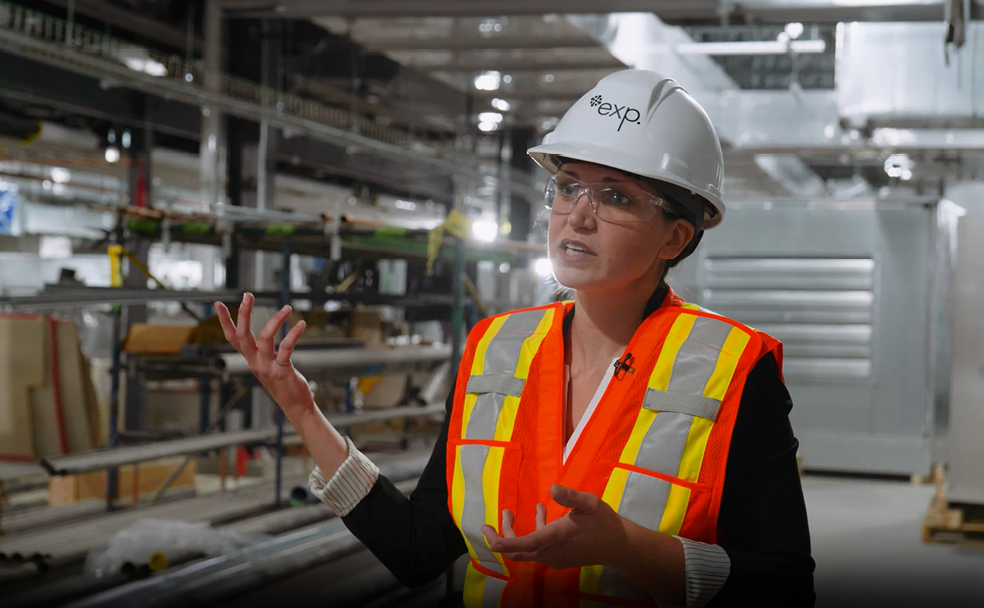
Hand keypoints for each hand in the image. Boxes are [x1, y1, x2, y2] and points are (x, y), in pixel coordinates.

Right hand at [215, 293, 312, 418]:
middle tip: (248, 295)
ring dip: (276, 320)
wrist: (295, 406)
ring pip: (265, 338)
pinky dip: (293, 334)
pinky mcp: (282, 371)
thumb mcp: (269, 366)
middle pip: (242, 336)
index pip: (233, 338)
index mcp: (251, 359)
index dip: (225, 321)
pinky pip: (286, 348)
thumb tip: (264, 337)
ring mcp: (267, 367)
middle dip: (243, 314)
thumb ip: (264, 353)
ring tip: (287, 307)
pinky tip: (301, 324)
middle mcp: (255, 362)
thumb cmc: (284, 384)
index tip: (218, 303)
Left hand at [481, 485, 627, 570]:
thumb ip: (570, 496)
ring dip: (514, 534)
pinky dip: (532, 534)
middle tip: (486, 525)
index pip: (523, 544)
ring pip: (526, 551)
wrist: (619, 546)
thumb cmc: (604, 522)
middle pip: (517, 552)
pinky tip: (541, 513)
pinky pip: (537, 549)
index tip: (488, 535)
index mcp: (556, 537)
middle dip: (499, 539)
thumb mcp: (590, 503)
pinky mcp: (559, 558)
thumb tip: (552, 488)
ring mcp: (555, 557)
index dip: (503, 542)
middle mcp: (552, 551)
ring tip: (509, 512)